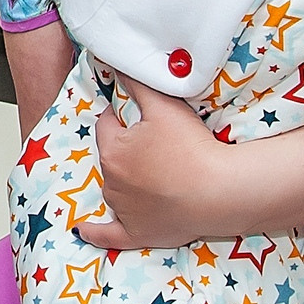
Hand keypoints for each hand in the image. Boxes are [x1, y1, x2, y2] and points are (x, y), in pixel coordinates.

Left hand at [77, 70, 231, 249]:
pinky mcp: (137, 234)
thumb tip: (116, 67)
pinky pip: (108, 235)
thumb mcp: (163, 106)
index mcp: (112, 152)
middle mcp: (111, 183)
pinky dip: (96, 233)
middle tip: (157, 145)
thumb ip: (137, 84)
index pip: (107, 125)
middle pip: (111, 158)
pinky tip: (83, 230)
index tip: (143, 118)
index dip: (123, 117)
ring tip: (155, 174)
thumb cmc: (191, 148)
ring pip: (115, 190)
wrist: (220, 192)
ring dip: (126, 181)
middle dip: (126, 149)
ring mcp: (123, 211)